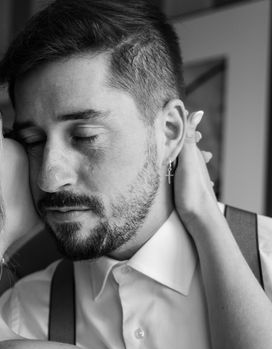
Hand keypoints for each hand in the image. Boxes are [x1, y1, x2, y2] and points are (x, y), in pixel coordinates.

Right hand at [173, 111, 218, 225]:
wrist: (200, 220)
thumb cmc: (193, 192)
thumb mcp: (189, 162)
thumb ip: (189, 139)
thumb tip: (197, 112)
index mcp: (191, 154)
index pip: (185, 131)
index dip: (177, 120)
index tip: (166, 112)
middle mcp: (191, 162)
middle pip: (183, 143)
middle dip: (176, 135)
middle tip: (164, 128)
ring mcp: (188, 174)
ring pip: (181, 158)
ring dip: (174, 151)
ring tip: (164, 147)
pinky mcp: (184, 186)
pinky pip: (177, 171)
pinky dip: (173, 167)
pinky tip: (170, 172)